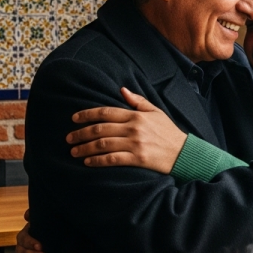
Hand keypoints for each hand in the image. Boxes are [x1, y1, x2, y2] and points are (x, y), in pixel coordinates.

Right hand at [16, 210, 45, 252]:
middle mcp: (22, 247)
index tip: (41, 246)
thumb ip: (36, 216)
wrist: (56, 242)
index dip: (31, 242)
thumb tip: (27, 215)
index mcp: (25, 236)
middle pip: (22, 252)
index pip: (24, 239)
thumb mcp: (44, 223)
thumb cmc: (49, 230)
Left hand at [67, 88, 186, 172]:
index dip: (87, 115)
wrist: (184, 153)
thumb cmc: (169, 132)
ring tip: (74, 151)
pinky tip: (88, 162)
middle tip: (68, 138)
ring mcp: (135, 144)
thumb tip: (122, 90)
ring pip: (103, 145)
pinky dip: (97, 161)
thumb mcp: (156, 112)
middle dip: (81, 133)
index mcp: (136, 115)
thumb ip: (138, 101)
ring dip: (85, 148)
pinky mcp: (137, 159)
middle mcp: (133, 128)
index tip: (74, 119)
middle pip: (100, 129)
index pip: (106, 112)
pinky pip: (112, 159)